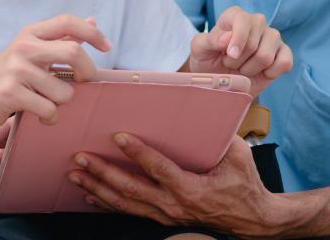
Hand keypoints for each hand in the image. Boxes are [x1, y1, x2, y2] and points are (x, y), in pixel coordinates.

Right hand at [0, 14, 111, 132]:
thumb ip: (61, 39)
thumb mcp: (30, 51)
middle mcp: (23, 47)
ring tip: (47, 103)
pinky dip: (49, 117)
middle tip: (83, 83)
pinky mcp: (9, 93)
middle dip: (87, 72)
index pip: (68, 21)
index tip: (106, 47)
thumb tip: (94, 21)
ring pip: (64, 90)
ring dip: (62, 103)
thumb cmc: (4, 75)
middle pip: (73, 51)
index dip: (92, 33)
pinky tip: (38, 115)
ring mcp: (16, 70)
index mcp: (30, 34)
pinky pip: (48, 109)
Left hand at [69, 133, 287, 238]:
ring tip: (76, 174)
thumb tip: (206, 108)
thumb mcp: (239, 156)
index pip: (159, 168)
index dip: (138, 153)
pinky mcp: (162, 217)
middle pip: (131, 188)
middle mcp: (174, 204)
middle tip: (81, 157)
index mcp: (192, 188)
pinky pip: (129, 211)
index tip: (119, 137)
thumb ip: (220, 136)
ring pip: (124, 202)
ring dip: (97, 187)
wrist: (252, 220)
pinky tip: (89, 193)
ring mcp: (166, 214)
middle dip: (103, 172)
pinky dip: (106, 203)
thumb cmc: (244, 184)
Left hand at [189, 6, 292, 95]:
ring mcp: (272, 37)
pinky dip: (270, 73)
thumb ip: (209, 41)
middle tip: (228, 63)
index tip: (230, 54)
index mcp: (235, 16)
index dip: (238, 39)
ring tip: (241, 68)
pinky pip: (284, 63)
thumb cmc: (208, 60)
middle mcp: (256, 22)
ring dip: (249, 69)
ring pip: (266, 57)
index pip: (243, 20)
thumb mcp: (199, 49)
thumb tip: (228, 38)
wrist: (220, 80)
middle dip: (237, 61)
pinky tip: (260, 72)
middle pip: (253, 44)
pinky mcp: (284, 53)